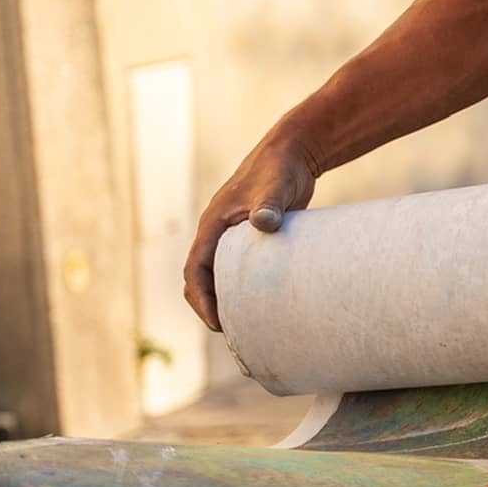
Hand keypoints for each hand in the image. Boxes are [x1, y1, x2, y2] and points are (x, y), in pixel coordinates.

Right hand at [183, 133, 318, 330]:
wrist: (292, 153)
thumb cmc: (280, 169)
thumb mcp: (274, 187)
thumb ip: (269, 205)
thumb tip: (263, 223)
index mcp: (213, 224)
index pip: (194, 270)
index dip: (201, 299)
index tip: (216, 323)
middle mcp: (217, 233)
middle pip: (201, 279)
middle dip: (210, 306)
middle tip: (233, 333)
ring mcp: (232, 236)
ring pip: (219, 276)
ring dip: (226, 299)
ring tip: (247, 326)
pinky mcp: (250, 238)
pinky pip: (239, 270)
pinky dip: (244, 289)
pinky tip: (264, 305)